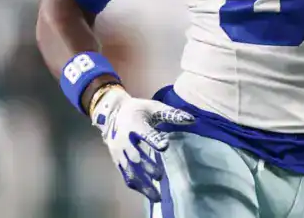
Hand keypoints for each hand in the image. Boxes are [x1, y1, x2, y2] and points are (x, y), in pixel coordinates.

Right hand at [89, 85, 193, 201]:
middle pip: (135, 156)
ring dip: (142, 183)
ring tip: (156, 196)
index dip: (154, 140)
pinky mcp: (116, 159)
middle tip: (160, 176)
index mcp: (135, 123)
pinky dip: (136, 185)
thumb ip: (171, 114)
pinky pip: (125, 175)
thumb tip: (191, 119)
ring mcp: (119, 151)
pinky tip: (147, 193)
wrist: (111, 113)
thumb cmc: (138, 110)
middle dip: (147, 167)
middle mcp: (124, 139)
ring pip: (129, 170)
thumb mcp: (154, 107)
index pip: (145, 133)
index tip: (164, 146)